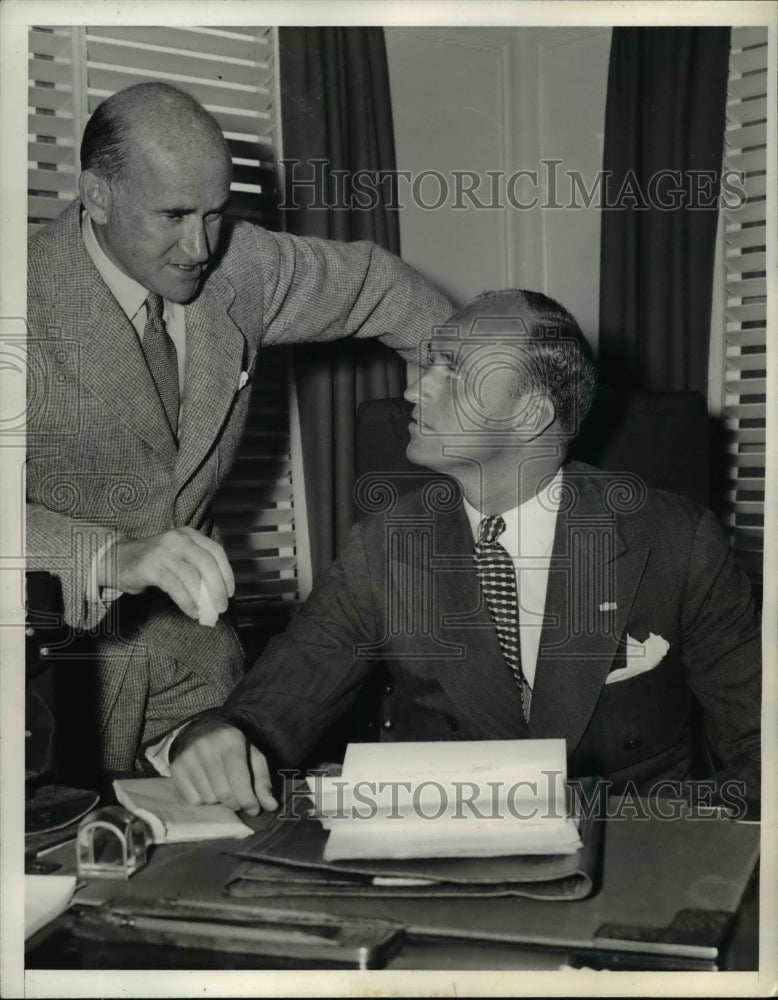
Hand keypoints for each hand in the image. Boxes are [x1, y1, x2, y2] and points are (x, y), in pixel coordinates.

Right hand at [100, 527, 234, 620]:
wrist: (117, 559)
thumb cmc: (154, 561)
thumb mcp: (178, 556)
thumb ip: (197, 568)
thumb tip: (218, 593)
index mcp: (189, 535)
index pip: (216, 551)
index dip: (227, 573)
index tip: (230, 592)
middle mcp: (178, 539)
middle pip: (207, 563)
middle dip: (218, 587)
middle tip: (222, 607)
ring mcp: (163, 552)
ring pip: (192, 576)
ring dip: (202, 599)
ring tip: (206, 613)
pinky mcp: (151, 567)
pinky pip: (175, 587)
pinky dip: (187, 602)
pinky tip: (192, 612)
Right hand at [169, 717, 277, 815]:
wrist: (200, 728)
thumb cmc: (231, 745)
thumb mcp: (252, 756)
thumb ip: (263, 781)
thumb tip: (271, 806)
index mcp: (231, 740)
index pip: (239, 780)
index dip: (249, 800)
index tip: (254, 809)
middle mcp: (207, 747)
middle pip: (223, 793)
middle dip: (235, 803)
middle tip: (239, 799)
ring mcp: (188, 757)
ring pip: (208, 799)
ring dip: (218, 801)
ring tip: (221, 787)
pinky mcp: (175, 768)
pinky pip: (192, 800)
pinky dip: (202, 800)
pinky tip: (206, 786)